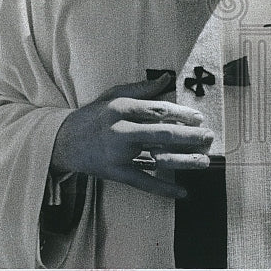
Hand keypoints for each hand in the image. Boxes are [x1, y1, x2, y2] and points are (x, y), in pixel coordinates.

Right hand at [50, 74, 211, 198]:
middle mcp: (121, 131)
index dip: (181, 114)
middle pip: (161, 133)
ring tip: (204, 161)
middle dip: (189, 136)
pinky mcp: (116, 173)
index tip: (199, 117)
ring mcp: (118, 154)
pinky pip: (143, 182)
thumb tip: (167, 79)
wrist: (62, 142)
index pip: (158, 110)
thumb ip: (141, 89)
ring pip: (156, 158)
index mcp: (121, 108)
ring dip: (183, 161)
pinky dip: (164, 188)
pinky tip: (182, 192)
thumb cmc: (92, 115)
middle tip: (209, 137)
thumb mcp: (112, 95)